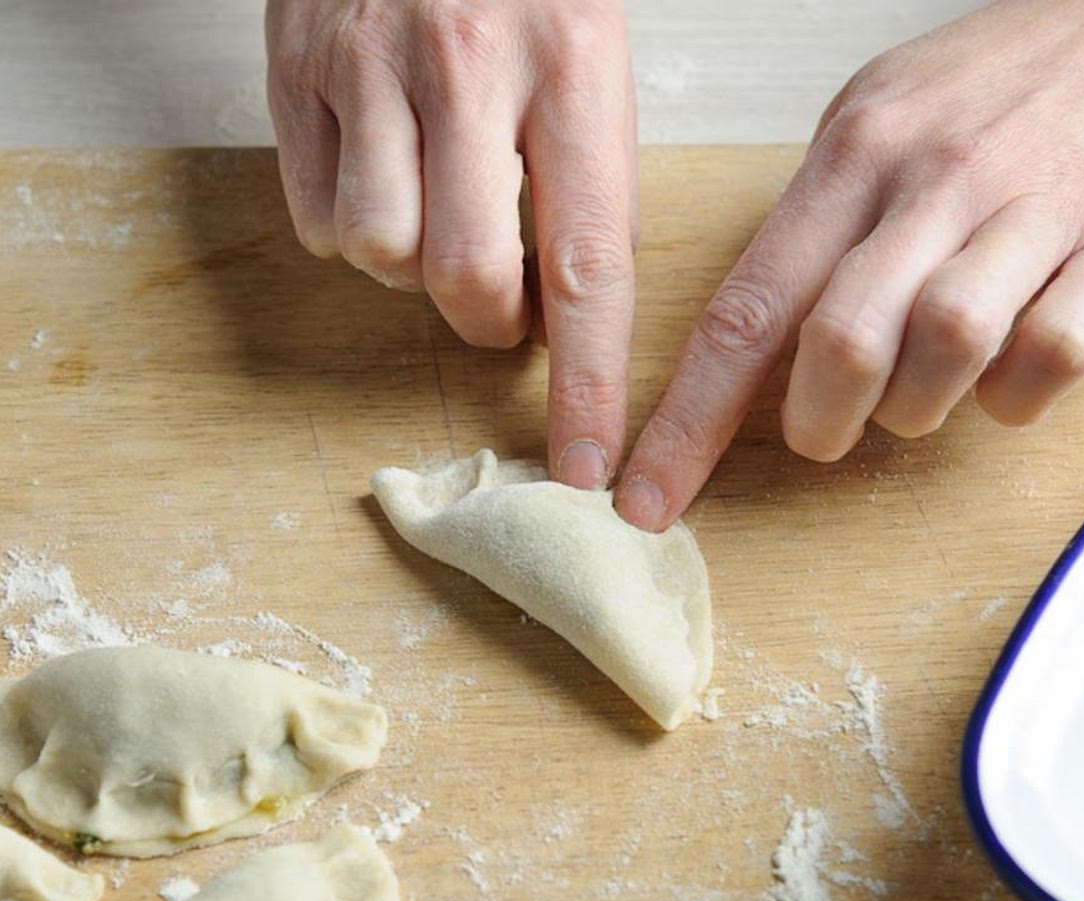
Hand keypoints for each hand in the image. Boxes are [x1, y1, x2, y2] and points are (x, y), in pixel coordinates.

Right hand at [266, 0, 637, 488]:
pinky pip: (320, 220)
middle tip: (501, 301)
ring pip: (380, 253)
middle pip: (464, 275)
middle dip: (485, 321)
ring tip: (434, 211)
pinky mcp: (296, 73)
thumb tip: (570, 313)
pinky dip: (355, 230)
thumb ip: (591, 185)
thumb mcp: (593, 57)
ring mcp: (367, 64)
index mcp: (572, 64)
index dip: (588, 382)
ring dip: (412, 269)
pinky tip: (383, 177)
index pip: (586, 264)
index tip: (585, 465)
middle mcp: (466, 64)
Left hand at [616, 0, 1083, 529]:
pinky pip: (1051, 355)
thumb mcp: (871, 120)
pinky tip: (1003, 367)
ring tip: (920, 384)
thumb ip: (810, 227)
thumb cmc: (986, 89)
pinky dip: (1014, 393)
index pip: (745, 311)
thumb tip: (753, 340)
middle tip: (820, 430)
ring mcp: (1032, 208)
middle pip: (844, 342)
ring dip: (916, 406)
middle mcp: (936, 179)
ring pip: (947, 351)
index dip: (689, 422)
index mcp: (856, 154)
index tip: (649, 493)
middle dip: (819, 422)